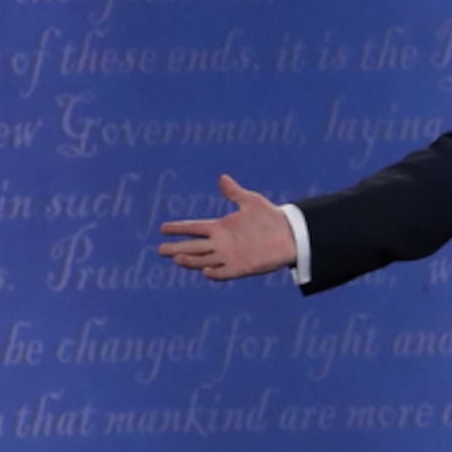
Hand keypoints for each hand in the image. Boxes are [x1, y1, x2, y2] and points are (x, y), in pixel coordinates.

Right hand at [158, 175, 296, 281]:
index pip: (194, 228)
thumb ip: (235, 193)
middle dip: (176, 247)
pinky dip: (214, 273)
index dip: (179, 228)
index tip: (163, 228)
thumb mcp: (252, 202)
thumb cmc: (271, 217)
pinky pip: (223, 273)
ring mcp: (229, 256)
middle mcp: (221, 243)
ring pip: (203, 260)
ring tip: (177, 258)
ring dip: (191, 260)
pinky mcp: (240, 268)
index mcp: (221, 227)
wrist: (291, 234)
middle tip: (160, 249)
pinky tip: (205, 270)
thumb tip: (222, 178)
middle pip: (193, 246)